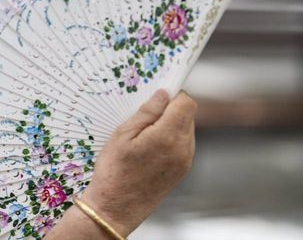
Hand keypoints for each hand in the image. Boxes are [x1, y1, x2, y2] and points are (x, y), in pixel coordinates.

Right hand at [79, 89, 196, 236]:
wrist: (115, 208)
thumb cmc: (114, 172)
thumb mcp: (123, 135)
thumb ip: (146, 113)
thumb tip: (163, 94)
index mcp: (168, 136)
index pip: (186, 103)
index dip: (173, 95)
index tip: (157, 97)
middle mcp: (182, 149)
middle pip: (188, 115)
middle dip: (170, 110)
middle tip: (145, 117)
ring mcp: (185, 161)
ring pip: (187, 129)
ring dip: (171, 125)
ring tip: (145, 135)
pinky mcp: (182, 171)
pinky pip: (184, 144)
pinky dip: (171, 139)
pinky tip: (150, 148)